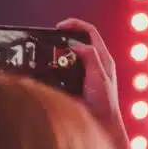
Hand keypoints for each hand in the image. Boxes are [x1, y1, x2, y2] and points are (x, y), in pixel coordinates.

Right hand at [56, 18, 134, 148]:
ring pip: (67, 56)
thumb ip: (90, 57)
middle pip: (77, 41)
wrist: (100, 123)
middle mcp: (93, 63)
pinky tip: (43, 69)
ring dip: (56, 54)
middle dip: (62, 38)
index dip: (75, 25)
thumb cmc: (104, 101)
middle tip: (48, 42)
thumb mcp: (99, 76)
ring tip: (44, 55)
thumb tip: (75, 43)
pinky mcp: (74, 83)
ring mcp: (83, 73)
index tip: (58, 27)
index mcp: (103, 58)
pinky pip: (61, 70)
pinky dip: (52, 67)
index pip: (90, 32)